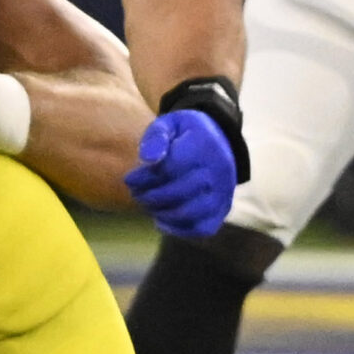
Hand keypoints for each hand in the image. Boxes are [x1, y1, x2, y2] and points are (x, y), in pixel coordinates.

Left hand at [124, 108, 236, 238]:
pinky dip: (179, 229)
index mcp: (204, 146)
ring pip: (189, 213)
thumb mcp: (170, 123)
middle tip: (135, 193)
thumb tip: (148, 159)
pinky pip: (202, 228)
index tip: (129, 179)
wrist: (217, 142)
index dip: (145, 177)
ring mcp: (223, 192)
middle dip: (150, 196)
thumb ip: (156, 136)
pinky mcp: (223, 209)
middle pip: (178, 192)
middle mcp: (219, 171)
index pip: (171, 168)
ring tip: (147, 204)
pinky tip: (161, 219)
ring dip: (161, 212)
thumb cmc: (184, 134)